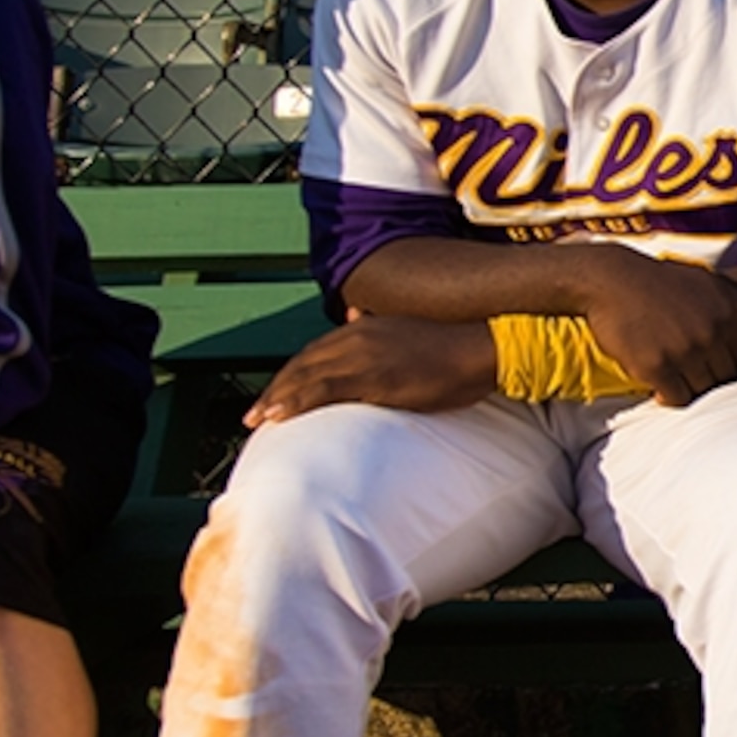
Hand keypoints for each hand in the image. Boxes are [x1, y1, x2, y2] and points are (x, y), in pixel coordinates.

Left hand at [246, 315, 497, 427]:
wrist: (482, 345)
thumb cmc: (454, 342)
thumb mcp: (408, 328)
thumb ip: (377, 326)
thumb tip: (357, 315)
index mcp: (363, 327)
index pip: (314, 353)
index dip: (290, 375)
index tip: (275, 395)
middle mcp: (356, 335)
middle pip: (302, 364)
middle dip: (276, 389)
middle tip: (254, 415)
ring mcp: (363, 355)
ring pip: (305, 376)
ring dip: (276, 398)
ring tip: (257, 420)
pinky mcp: (374, 376)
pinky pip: (323, 390)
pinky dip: (295, 401)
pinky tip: (278, 416)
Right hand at [578, 247, 736, 404]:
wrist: (612, 280)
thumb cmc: (664, 283)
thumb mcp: (712, 285)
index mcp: (728, 316)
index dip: (729, 367)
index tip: (711, 364)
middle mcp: (710, 334)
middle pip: (725, 380)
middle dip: (711, 380)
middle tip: (690, 372)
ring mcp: (683, 351)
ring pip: (702, 392)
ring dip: (690, 389)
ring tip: (675, 375)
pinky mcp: (656, 366)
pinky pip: (675, 398)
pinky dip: (669, 396)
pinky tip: (659, 383)